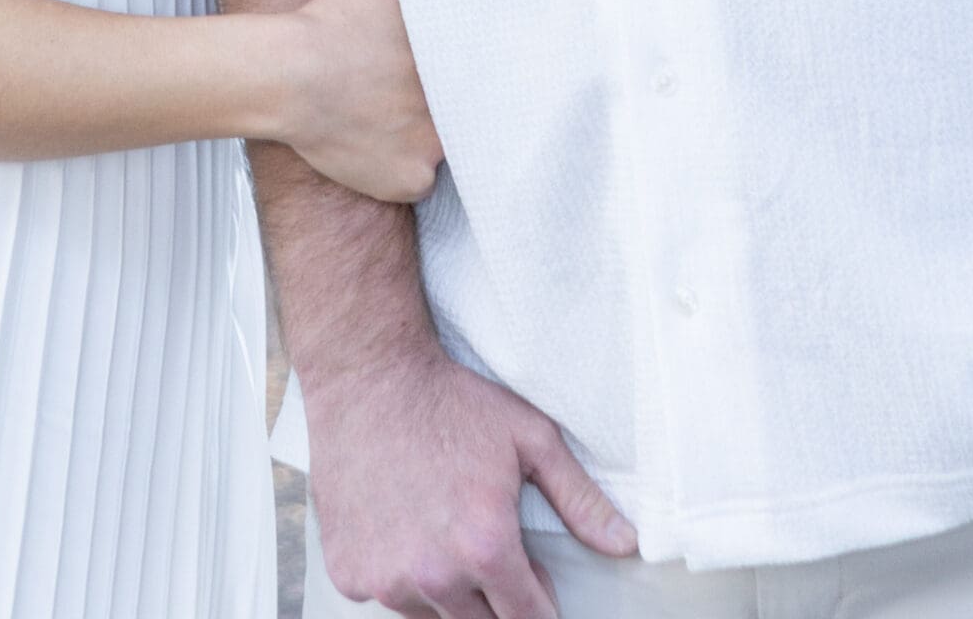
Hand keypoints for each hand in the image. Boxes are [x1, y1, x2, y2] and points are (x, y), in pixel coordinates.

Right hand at [275, 0, 441, 203]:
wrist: (290, 76)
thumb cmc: (326, 27)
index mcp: (451, 57)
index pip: (474, 71)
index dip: (451, 75)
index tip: (429, 75)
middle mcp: (453, 102)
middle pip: (459, 110)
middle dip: (439, 106)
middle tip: (401, 99)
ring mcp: (435, 145)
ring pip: (440, 146)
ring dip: (421, 137)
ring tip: (382, 123)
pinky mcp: (412, 179)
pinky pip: (418, 179)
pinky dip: (400, 169)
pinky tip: (374, 149)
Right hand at [307, 343, 636, 618]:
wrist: (366, 377)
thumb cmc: (449, 400)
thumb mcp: (529, 436)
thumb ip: (579, 498)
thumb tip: (624, 544)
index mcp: (484, 548)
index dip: (538, 601)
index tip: (534, 581)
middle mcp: (434, 576)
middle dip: (493, 593)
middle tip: (484, 540)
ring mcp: (385, 580)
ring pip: (433, 613)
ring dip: (444, 586)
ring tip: (440, 524)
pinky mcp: (348, 573)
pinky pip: (386, 596)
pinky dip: (397, 572)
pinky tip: (401, 523)